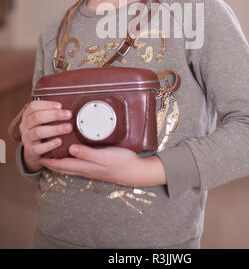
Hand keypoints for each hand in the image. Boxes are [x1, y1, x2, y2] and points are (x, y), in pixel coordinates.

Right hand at [19, 100, 72, 172]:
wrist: (32, 151)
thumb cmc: (41, 131)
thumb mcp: (42, 120)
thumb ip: (51, 113)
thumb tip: (68, 108)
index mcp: (28, 116)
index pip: (33, 106)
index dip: (46, 105)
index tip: (60, 106)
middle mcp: (25, 126)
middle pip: (37, 117)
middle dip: (54, 115)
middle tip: (68, 115)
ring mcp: (27, 139)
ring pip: (38, 132)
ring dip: (55, 129)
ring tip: (68, 128)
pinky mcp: (30, 151)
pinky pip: (38, 148)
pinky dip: (50, 144)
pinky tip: (59, 141)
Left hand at [39, 144, 166, 187]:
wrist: (136, 171)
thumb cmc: (122, 162)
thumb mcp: (104, 156)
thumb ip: (87, 153)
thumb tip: (70, 149)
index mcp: (85, 167)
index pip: (62, 165)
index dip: (50, 161)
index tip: (39, 155)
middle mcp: (86, 169)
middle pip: (64, 167)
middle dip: (52, 162)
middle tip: (42, 153)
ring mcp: (92, 169)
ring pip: (71, 165)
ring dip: (61, 161)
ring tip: (53, 153)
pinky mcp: (98, 166)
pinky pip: (79, 163)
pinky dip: (71, 159)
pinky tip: (74, 152)